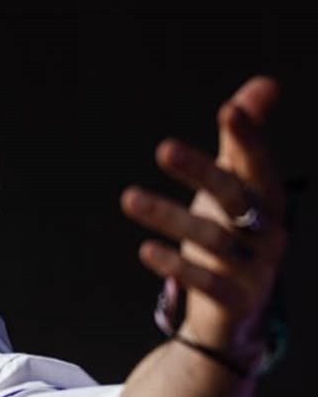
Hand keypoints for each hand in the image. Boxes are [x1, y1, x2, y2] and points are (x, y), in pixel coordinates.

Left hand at [120, 76, 286, 363]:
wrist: (238, 311)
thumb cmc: (234, 235)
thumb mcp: (238, 187)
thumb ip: (243, 141)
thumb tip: (265, 84)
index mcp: (268, 199)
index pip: (259, 163)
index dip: (248, 138)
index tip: (229, 110)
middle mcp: (267, 231)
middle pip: (235, 196)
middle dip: (202, 170)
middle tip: (163, 147)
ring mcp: (252, 268)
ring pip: (212, 238)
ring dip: (169, 217)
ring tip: (128, 198)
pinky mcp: (233, 300)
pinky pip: (205, 282)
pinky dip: (176, 267)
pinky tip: (145, 250)